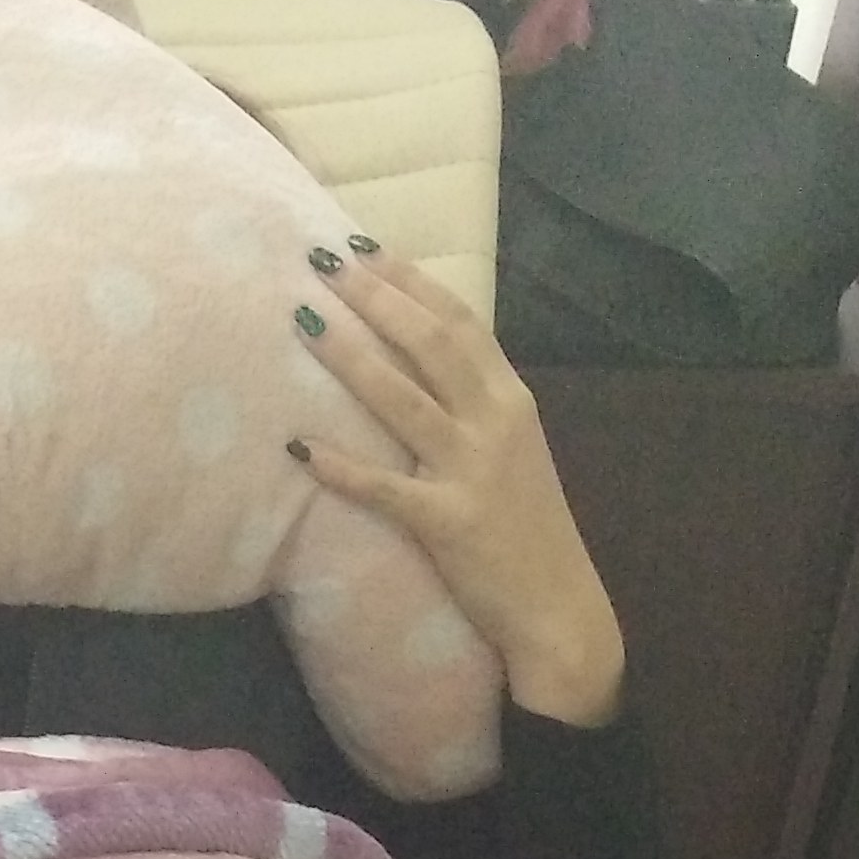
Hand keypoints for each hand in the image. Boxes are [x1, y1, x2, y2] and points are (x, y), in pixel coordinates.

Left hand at [289, 243, 626, 724]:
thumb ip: (476, 409)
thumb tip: (423, 370)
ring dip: (351, 355)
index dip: (411, 281)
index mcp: (512, 401)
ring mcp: (472, 472)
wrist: (560, 613)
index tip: (365, 246)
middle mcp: (495, 423)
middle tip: (324, 259)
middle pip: (430, 342)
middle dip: (376, 296)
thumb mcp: (515, 455)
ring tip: (305, 319)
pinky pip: (385, 488)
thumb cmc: (529, 535)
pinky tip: (298, 447)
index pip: (459, 322)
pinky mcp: (448, 524)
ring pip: (403, 399)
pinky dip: (341, 467)